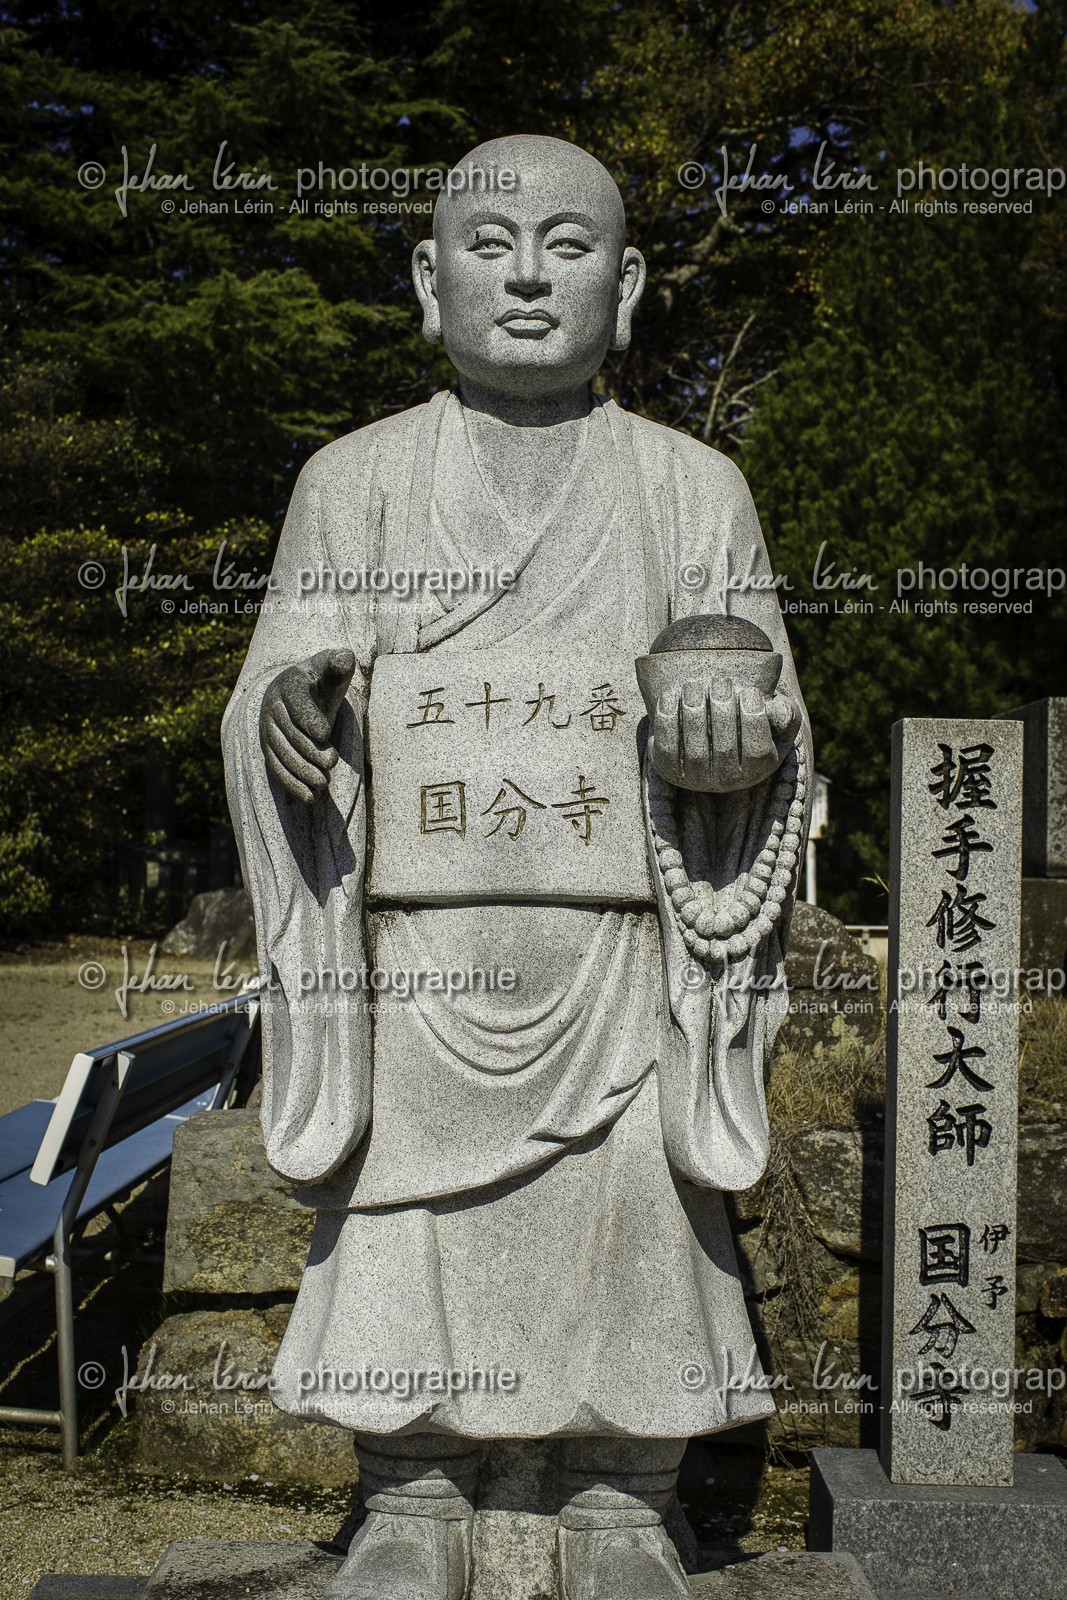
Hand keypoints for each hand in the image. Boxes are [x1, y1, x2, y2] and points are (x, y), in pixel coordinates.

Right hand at [259, 648, 355, 803]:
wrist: (299, 694)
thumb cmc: (322, 682)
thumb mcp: (331, 671)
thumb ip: (339, 667)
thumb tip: (346, 657)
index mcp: (289, 684)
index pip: (297, 703)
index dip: (309, 719)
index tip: (325, 734)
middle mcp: (272, 708)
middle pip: (288, 733)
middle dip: (310, 750)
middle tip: (332, 762)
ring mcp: (268, 730)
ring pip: (281, 754)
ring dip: (301, 771)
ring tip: (324, 782)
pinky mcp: (269, 750)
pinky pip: (276, 769)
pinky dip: (291, 785)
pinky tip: (310, 796)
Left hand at [648, 677, 799, 792]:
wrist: (708, 725)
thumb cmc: (747, 717)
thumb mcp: (774, 716)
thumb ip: (785, 714)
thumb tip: (781, 712)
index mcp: (757, 770)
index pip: (757, 751)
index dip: (754, 721)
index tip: (750, 691)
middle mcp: (727, 782)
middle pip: (724, 750)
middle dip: (722, 712)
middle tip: (721, 682)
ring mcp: (695, 780)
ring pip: (695, 751)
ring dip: (694, 714)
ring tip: (696, 685)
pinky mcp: (668, 770)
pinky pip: (667, 748)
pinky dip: (667, 720)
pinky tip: (672, 694)